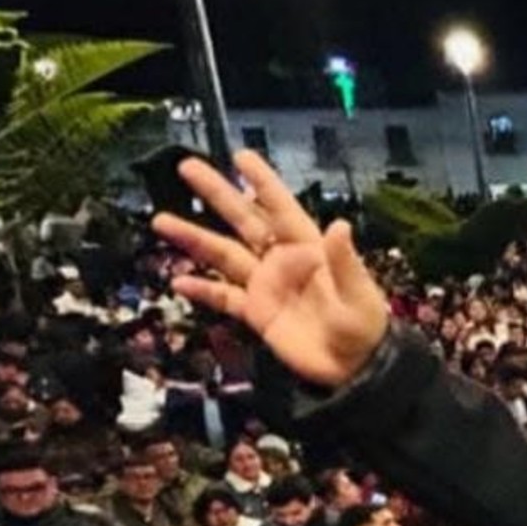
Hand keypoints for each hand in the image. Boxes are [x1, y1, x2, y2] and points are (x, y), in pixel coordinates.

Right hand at [154, 151, 389, 388]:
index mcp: (308, 247)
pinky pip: (224, 298)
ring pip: (224, 255)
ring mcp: (266, 286)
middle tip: (187, 168)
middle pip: (243, 220)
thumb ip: (344, 261)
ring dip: (194, 238)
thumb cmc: (364, 327)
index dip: (262, 181)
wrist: (355, 369)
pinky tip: (178, 281)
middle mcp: (282, 260)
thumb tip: (340, 224)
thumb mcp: (359, 294)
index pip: (280, 207)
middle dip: (217, 194)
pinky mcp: (257, 313)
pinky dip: (202, 290)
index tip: (241, 156)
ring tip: (162, 220)